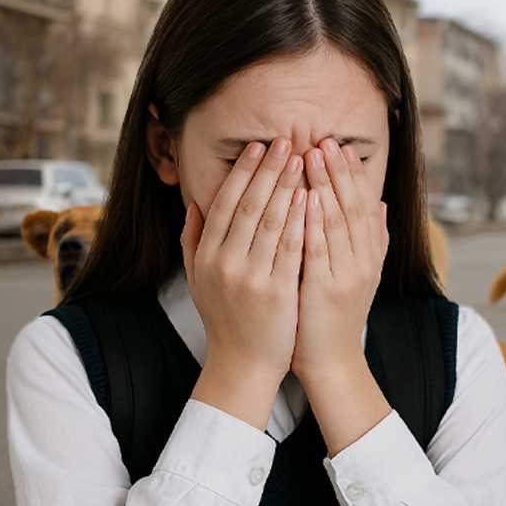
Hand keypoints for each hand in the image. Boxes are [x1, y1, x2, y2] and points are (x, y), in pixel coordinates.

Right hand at [183, 139, 306, 428]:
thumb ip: (193, 240)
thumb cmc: (225, 318)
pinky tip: (312, 198)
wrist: (242, 364)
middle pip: (248, 206)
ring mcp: (250, 278)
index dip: (242, 172)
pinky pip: (291, 249)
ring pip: (270, 222)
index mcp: (206, 255)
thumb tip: (195, 204)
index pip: (225, 203)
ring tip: (303, 160)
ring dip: (287, 186)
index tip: (258, 147)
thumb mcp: (198, 279)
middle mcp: (224, 263)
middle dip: (269, 170)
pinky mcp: (276, 293)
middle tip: (286, 141)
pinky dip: (300, 221)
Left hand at [292, 139, 390, 454]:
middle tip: (324, 140)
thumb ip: (373, 239)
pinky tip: (302, 195)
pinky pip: (319, 246)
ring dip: (324, 184)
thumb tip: (383, 203)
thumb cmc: (335, 317)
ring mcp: (348, 274)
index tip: (338, 146)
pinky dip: (312, 218)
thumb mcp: (360, 275)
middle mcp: (364, 261)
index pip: (364, 204)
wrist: (332, 362)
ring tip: (311, 155)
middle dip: (337, 170)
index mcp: (371, 255)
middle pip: (353, 205)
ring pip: (337, 220)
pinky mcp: (327, 288)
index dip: (352, 174)